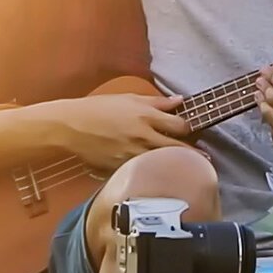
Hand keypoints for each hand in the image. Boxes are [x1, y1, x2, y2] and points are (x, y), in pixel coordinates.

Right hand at [54, 90, 189, 172]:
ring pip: (161, 163)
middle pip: (176, 148)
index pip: (179, 125)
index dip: (190, 129)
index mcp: (145, 116)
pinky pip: (141, 171)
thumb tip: (180, 100)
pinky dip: (150, 172)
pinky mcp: (120, 168)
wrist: (69, 126)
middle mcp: (142, 136)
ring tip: (184, 168)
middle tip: (203, 158)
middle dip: (192, 153)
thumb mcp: (128, 98)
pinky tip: (156, 174)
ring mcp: (132, 154)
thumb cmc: (98, 108)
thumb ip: (157, 102)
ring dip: (173, 164)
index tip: (194, 133)